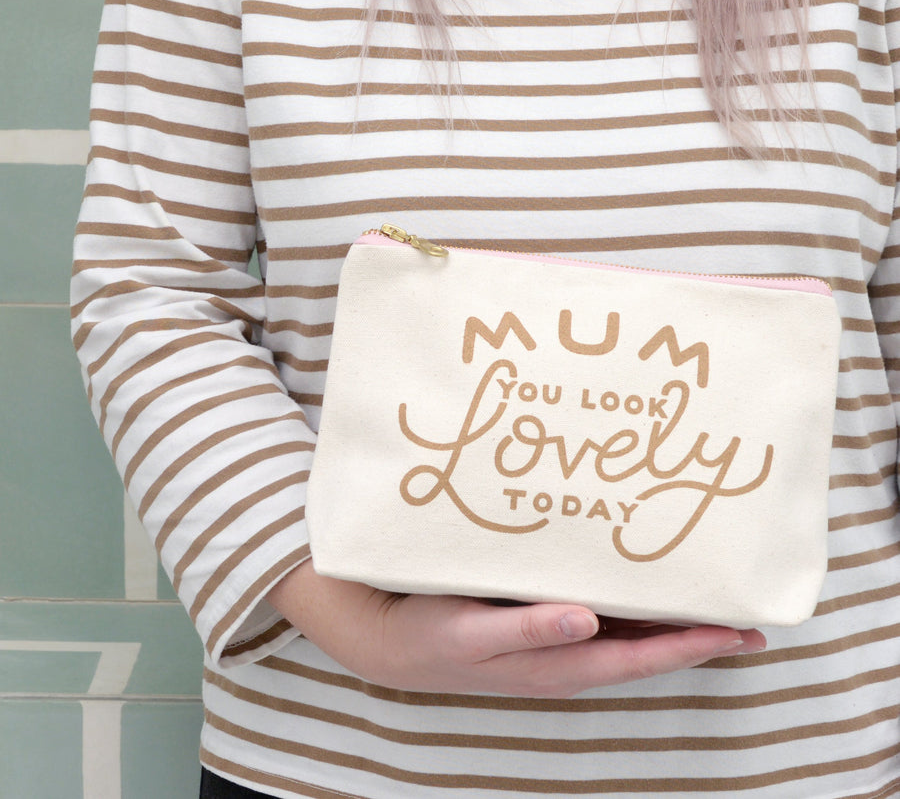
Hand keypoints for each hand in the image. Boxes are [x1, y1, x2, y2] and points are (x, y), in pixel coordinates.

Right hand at [266, 561, 765, 698]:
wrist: (389, 642)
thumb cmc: (430, 636)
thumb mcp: (472, 633)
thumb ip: (529, 629)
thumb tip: (588, 620)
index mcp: (555, 663)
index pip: (637, 657)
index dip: (687, 644)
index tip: (736, 629)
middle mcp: (564, 658)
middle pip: (642, 651)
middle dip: (693, 638)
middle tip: (744, 619)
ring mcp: (552, 646)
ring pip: (624, 639)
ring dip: (666, 625)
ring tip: (706, 604)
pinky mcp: (537, 629)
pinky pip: (597, 623)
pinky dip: (627, 612)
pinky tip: (634, 591)